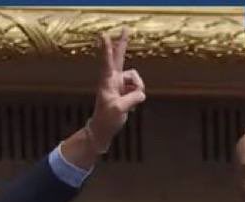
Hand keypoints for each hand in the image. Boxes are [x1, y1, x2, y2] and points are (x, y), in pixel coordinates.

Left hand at [88, 29, 145, 153]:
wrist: (103, 130)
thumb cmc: (106, 120)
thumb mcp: (119, 110)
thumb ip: (132, 98)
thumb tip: (141, 93)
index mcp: (107, 83)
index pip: (107, 62)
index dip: (107, 49)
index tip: (104, 36)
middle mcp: (113, 80)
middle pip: (119, 58)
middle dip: (122, 44)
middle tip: (125, 28)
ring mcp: (119, 85)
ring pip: (136, 79)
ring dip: (137, 89)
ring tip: (130, 103)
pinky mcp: (125, 91)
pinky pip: (137, 88)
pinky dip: (137, 96)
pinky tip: (130, 106)